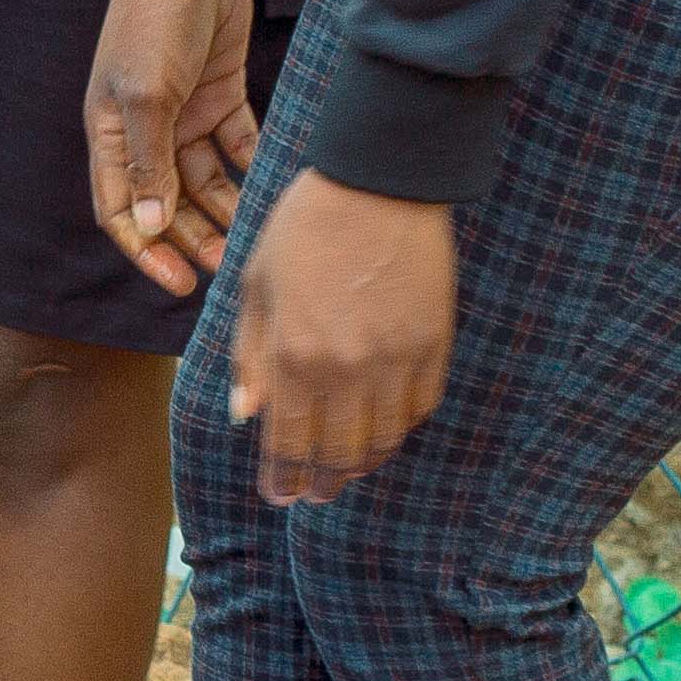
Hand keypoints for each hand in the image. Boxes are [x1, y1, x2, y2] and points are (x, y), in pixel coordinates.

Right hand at [84, 0, 262, 295]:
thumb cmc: (152, 23)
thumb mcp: (146, 96)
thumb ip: (149, 163)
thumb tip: (147, 229)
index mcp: (110, 136)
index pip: (120, 212)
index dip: (145, 251)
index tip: (177, 283)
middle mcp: (144, 132)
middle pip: (166, 203)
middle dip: (192, 239)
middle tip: (225, 269)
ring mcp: (183, 114)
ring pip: (204, 180)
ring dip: (225, 210)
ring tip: (252, 236)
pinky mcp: (219, 94)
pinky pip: (237, 144)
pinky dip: (252, 166)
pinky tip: (274, 187)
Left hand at [227, 175, 454, 505]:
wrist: (379, 183)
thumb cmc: (304, 230)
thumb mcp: (255, 288)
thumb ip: (251, 357)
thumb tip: (245, 414)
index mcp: (294, 356)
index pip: (287, 442)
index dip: (282, 478)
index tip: (279, 497)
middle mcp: (346, 368)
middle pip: (338, 453)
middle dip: (322, 483)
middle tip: (314, 495)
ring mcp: (396, 359)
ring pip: (384, 439)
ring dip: (363, 464)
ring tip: (347, 472)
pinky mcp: (435, 344)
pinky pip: (421, 406)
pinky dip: (401, 427)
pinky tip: (385, 430)